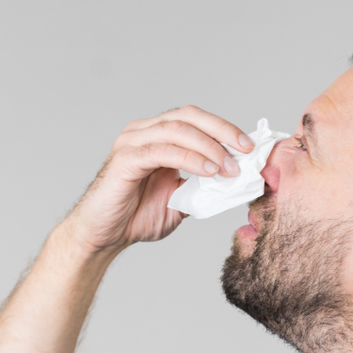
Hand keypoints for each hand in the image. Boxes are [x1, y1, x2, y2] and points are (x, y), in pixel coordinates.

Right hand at [65, 106, 253, 254]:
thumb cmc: (134, 217)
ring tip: (229, 168)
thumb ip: (201, 186)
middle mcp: (142, 132)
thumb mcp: (179, 200)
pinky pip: (162, 152)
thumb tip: (234, 181)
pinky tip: (208, 172)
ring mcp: (131, 142)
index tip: (249, 147)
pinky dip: (190, 160)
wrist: (103, 237)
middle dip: (222, 131)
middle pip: (188, 116)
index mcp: (156, 135)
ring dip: (209, 147)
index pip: (195, 119)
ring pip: (177, 130)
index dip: (224, 128)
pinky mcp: (124, 159)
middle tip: (246, 151)